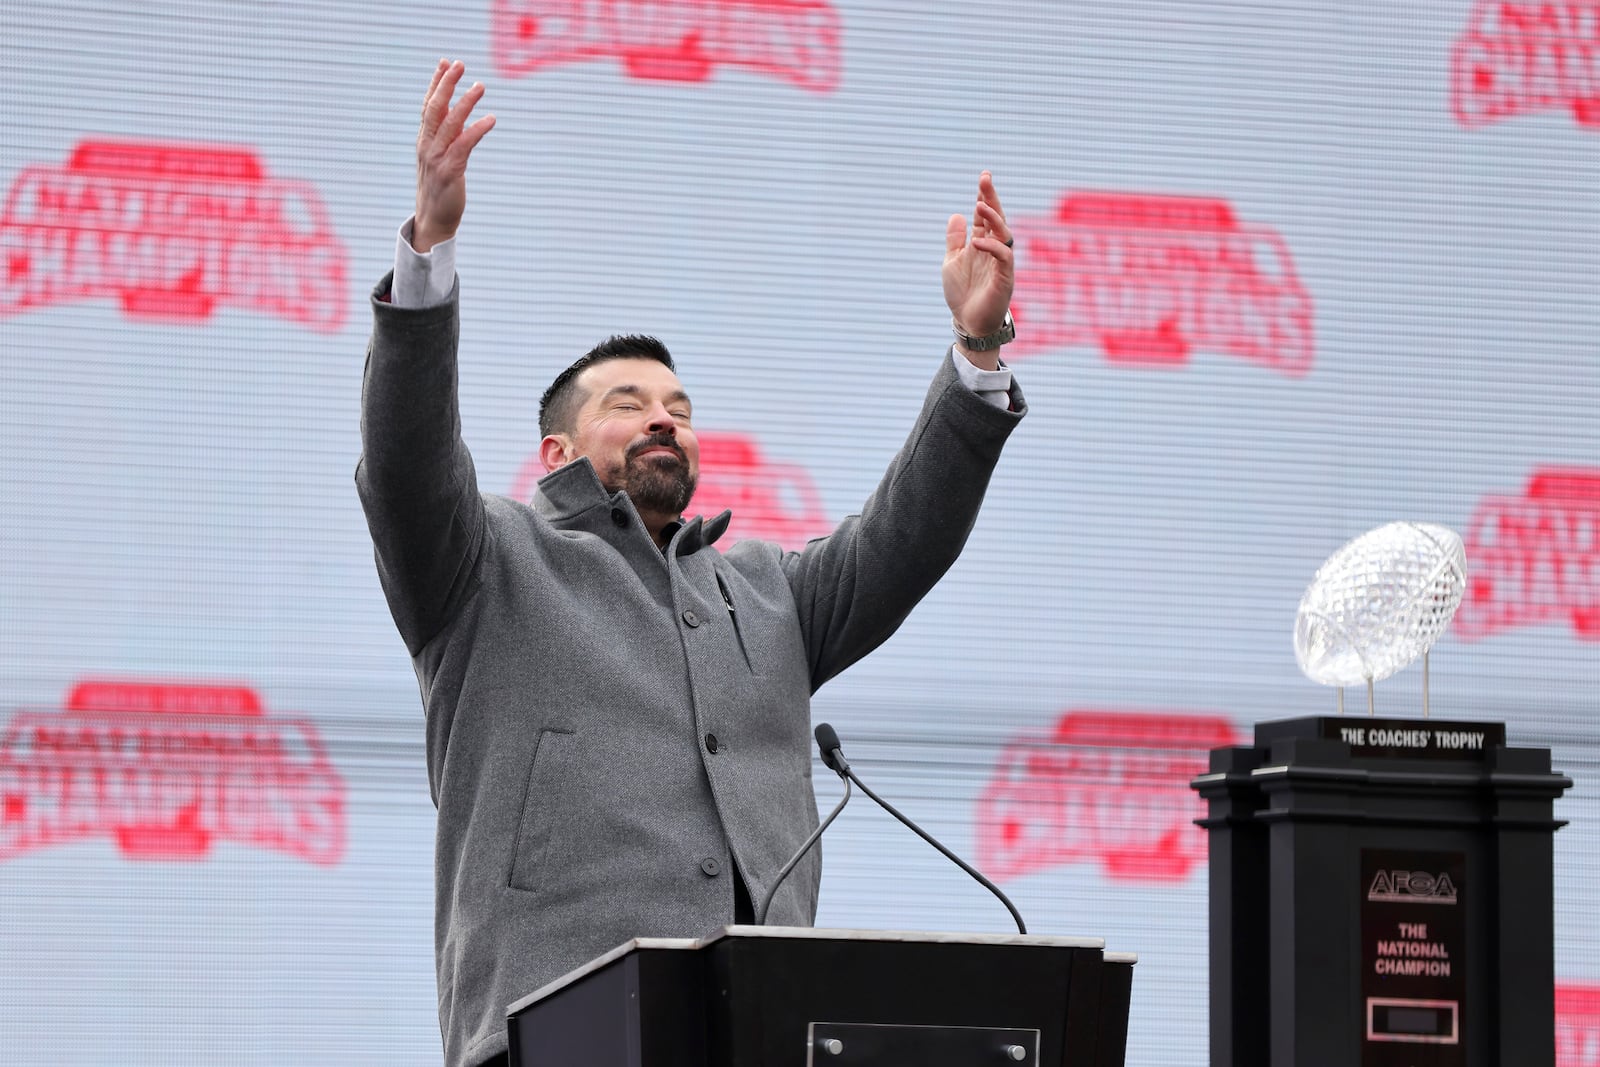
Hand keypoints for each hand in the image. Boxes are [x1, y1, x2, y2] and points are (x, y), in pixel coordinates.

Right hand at [414, 59, 495, 251]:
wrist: (434, 220)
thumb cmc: (440, 188)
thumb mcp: (441, 156)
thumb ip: (448, 134)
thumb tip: (458, 111)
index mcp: (424, 140)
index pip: (428, 105)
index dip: (436, 83)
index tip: (445, 62)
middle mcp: (427, 146)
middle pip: (434, 108)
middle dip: (447, 84)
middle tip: (459, 64)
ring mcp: (436, 158)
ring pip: (449, 123)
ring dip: (465, 102)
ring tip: (480, 86)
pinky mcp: (450, 172)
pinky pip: (464, 145)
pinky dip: (477, 130)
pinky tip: (490, 119)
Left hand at [942, 171, 1014, 344]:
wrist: (968, 323)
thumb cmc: (962, 294)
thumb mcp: (952, 262)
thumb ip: (955, 240)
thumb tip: (957, 214)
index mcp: (981, 244)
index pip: (985, 216)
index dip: (985, 196)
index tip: (984, 177)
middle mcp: (993, 250)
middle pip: (997, 219)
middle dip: (992, 198)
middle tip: (985, 180)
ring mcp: (1001, 263)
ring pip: (1004, 234)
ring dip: (993, 219)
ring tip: (980, 205)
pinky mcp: (1005, 278)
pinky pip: (1004, 257)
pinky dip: (992, 247)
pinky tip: (977, 242)